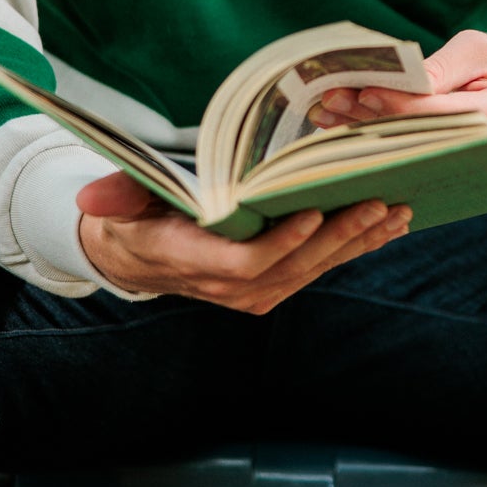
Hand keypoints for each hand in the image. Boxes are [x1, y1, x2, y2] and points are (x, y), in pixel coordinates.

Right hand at [77, 172, 409, 310]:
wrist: (135, 255)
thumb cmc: (132, 217)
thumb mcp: (119, 202)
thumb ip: (116, 195)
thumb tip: (89, 198)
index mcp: (192, 261)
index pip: (246, 262)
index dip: (283, 243)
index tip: (316, 213)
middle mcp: (227, 286)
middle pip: (293, 267)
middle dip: (340, 237)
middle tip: (379, 204)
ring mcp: (253, 292)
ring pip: (314, 269)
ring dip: (358, 243)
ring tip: (397, 213)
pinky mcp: (272, 286)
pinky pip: (317, 268)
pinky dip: (354, 248)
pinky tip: (387, 228)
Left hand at [310, 30, 486, 147]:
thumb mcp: (482, 50)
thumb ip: (444, 65)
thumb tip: (400, 79)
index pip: (441, 112)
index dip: (400, 104)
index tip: (363, 92)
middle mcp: (485, 144)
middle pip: (418, 136)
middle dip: (369, 120)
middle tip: (328, 104)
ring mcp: (469, 162)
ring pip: (409, 150)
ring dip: (365, 133)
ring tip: (326, 117)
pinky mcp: (452, 166)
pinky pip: (411, 157)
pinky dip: (378, 143)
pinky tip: (346, 132)